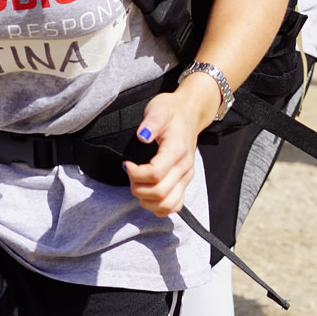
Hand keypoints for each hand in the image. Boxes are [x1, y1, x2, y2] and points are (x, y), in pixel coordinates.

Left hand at [124, 81, 216, 217]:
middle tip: (131, 174)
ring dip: (147, 200)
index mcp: (177, 149)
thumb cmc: (171, 111)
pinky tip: (148, 194)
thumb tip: (142, 136)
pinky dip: (158, 207)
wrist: (189, 114)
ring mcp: (186, 176)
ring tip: (138, 185)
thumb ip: (151, 122)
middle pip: (160, 192)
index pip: (155, 173)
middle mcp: (184, 166)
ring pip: (167, 204)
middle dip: (138, 187)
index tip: (126, 164)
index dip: (136, 173)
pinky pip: (174, 206)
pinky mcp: (185, 182)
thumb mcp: (158, 109)